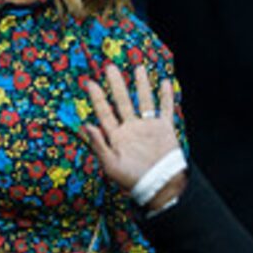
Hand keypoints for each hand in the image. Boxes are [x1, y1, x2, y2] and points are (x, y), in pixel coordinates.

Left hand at [76, 59, 182, 194]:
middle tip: (110, 67)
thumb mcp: (111, 164)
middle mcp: (131, 128)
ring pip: (144, 101)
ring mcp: (148, 127)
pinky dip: (166, 96)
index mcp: (116, 136)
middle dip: (116, 85)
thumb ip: (99, 144)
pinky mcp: (164, 128)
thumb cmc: (132, 179)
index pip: (104, 113)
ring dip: (141, 85)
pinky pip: (165, 108)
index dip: (97, 98)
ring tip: (138, 68)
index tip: (90, 82)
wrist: (159, 185)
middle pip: (122, 102)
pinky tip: (164, 82)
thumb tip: (87, 125)